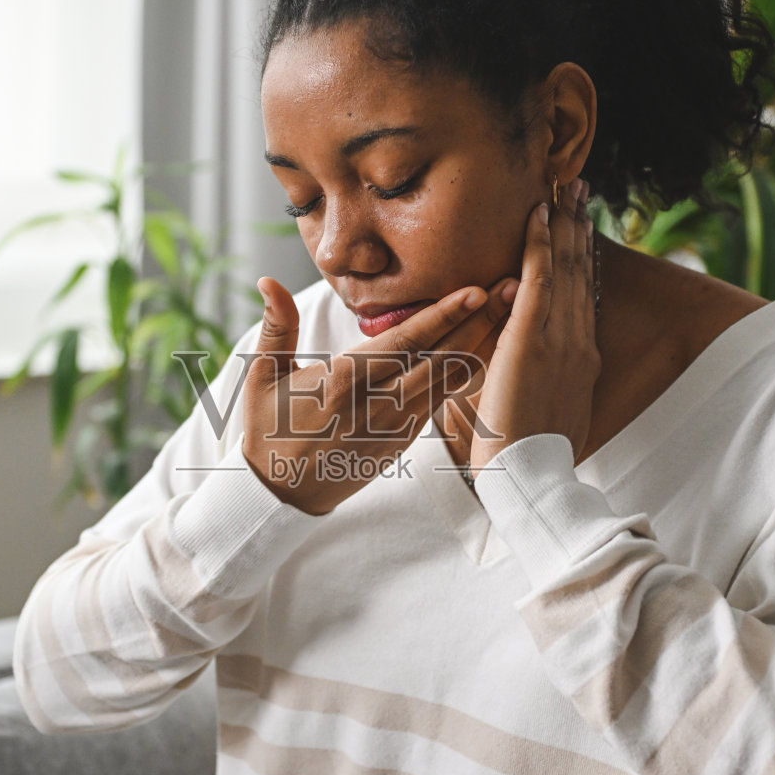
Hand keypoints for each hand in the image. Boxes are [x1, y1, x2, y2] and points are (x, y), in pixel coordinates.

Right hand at [244, 275, 515, 514]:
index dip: (442, 315)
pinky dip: (468, 373)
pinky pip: (443, 400)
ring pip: (448, 379)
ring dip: (482, 344)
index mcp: (344, 383)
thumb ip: (277, 326)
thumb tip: (268, 281)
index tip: (473, 290)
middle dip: (478, 321)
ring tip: (511, 313)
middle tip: (512, 289)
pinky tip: (489, 350)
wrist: (281, 493)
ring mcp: (395, 425)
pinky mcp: (403, 439)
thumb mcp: (263, 377)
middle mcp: (376, 404)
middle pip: (439, 357)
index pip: (404, 343)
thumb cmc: (268, 429)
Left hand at [470, 178, 600, 472]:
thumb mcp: (544, 413)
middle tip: (579, 186)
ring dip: (564, 222)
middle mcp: (577, 342)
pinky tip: (538, 214)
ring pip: (563, 267)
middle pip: (579, 272)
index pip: (581, 296)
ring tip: (565, 184)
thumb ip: (543, 387)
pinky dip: (539, 244)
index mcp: (580, 359)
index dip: (581, 257)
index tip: (581, 227)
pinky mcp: (534, 338)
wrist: (528, 477)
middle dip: (579, 226)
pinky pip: (538, 279)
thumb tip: (534, 378)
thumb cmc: (526, 457)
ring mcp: (559, 338)